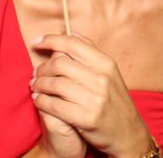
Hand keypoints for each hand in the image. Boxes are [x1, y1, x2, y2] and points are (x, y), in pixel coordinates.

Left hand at [31, 34, 153, 157]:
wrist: (127, 131)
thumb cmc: (114, 99)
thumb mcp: (109, 71)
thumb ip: (90, 50)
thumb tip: (70, 31)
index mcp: (106, 63)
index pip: (73, 44)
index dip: (51, 40)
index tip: (36, 42)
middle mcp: (101, 79)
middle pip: (59, 64)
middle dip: (42, 68)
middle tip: (35, 73)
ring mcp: (94, 99)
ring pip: (54, 85)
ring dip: (39, 84)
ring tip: (35, 86)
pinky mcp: (86, 118)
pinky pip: (54, 105)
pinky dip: (41, 101)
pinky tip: (38, 100)